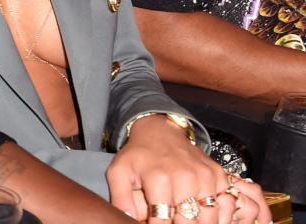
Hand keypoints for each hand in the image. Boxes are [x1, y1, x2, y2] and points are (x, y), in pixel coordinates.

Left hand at [107, 115, 268, 223]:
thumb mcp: (119, 172)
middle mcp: (186, 178)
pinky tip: (203, 215)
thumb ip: (120, 198)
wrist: (160, 132)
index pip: (163, 222)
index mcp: (159, 179)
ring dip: (199, 223)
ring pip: (210, 220)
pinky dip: (219, 217)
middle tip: (171, 220)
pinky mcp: (219, 176)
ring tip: (185, 219)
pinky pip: (227, 207)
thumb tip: (128, 219)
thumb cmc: (138, 155)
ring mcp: (205, 177)